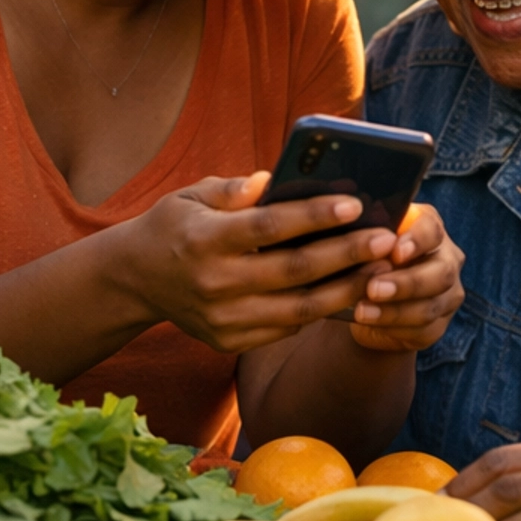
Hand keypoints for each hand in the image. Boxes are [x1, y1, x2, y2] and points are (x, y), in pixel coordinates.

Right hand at [123, 175, 447, 355]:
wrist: (134, 279)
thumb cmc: (175, 226)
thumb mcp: (192, 195)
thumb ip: (234, 189)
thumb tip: (274, 179)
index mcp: (204, 240)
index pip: (268, 227)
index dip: (313, 216)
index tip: (354, 203)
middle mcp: (214, 284)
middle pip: (293, 272)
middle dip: (346, 254)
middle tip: (386, 239)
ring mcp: (222, 319)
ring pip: (298, 309)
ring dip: (345, 289)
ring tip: (380, 270)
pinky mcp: (229, 341)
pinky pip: (286, 329)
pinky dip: (320, 311)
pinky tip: (349, 291)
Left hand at [348, 203, 464, 353]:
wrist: (362, 298)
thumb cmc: (363, 259)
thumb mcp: (361, 243)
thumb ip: (364, 236)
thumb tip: (353, 233)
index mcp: (429, 229)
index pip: (433, 230)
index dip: (417, 240)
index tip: (395, 251)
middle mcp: (446, 259)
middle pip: (441, 272)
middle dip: (406, 283)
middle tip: (373, 288)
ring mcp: (447, 295)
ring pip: (430, 306)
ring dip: (394, 311)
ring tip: (362, 311)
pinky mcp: (438, 324)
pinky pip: (423, 330)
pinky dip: (394, 328)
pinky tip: (371, 324)